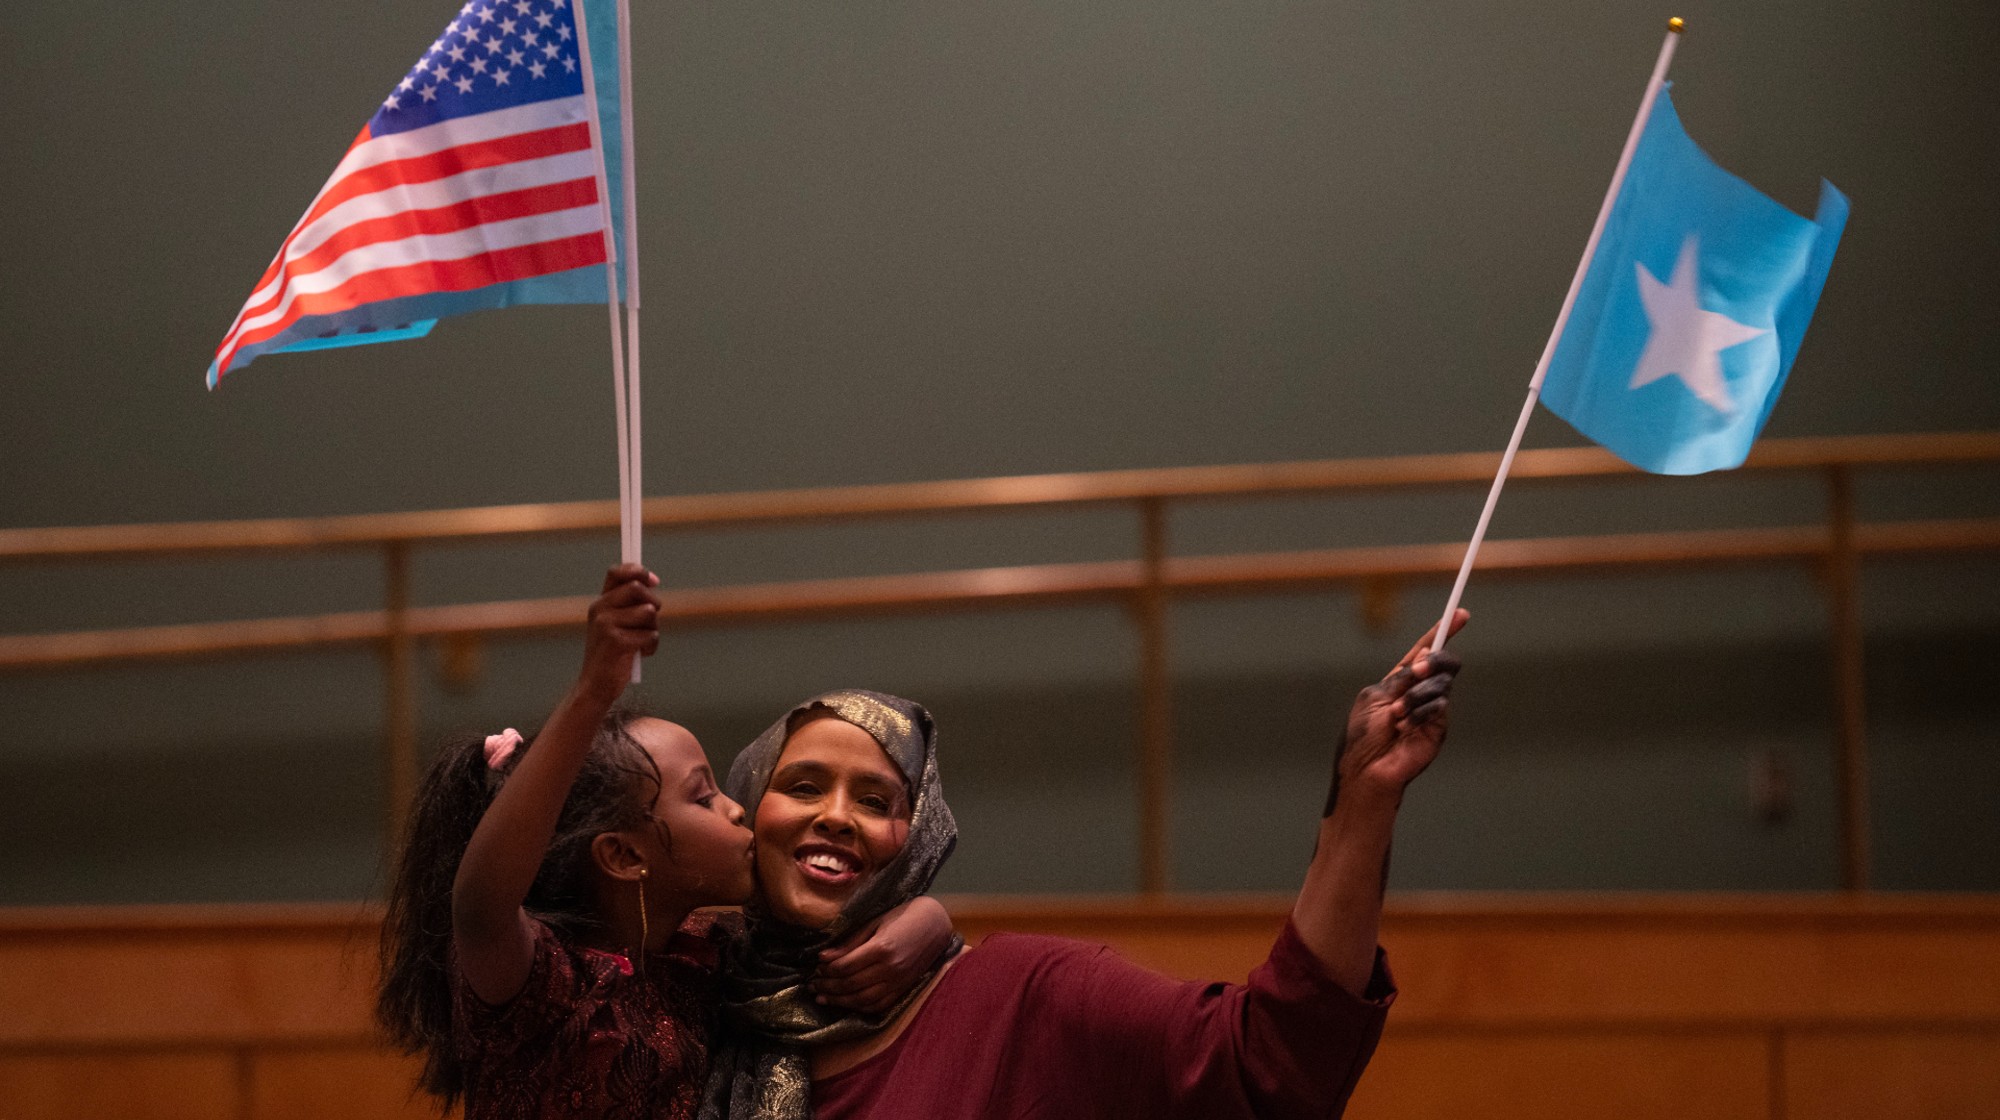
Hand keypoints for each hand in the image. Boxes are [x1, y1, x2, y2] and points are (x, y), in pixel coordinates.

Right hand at [578, 563, 659, 699]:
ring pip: (648, 612)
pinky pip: (651, 635)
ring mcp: (606, 625)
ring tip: (641, 642)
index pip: (617, 572)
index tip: (654, 581)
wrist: (596, 685)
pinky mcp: (617, 642)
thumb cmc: (611, 654)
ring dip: (652, 628)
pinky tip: (639, 655)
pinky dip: (651, 646)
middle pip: (637, 589)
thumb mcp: (615, 624)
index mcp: (600, 603)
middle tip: (651, 620)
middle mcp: (600, 610)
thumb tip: (652, 581)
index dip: (638, 571)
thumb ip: (629, 603)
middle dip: (653, 603)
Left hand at [812, 896, 952, 1013]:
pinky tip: (846, 1003)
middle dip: (828, 987)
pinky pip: (878, 1005)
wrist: (936, 924)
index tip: (815, 968)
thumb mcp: (874, 923)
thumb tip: (823, 958)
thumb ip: (850, 943)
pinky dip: (859, 1008)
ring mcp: (898, 981)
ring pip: (862, 1000)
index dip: (826, 970)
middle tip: (812, 986)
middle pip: (850, 985)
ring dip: (839, 1001)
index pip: (845, 967)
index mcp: (881, 947)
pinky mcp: (903, 989)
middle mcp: (890, 968)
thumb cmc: (903, 917)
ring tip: (822, 998)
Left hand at [1332, 609, 1465, 806]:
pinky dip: (1420, 712)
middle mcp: (1419, 692)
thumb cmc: (1362, 736)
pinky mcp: (1439, 727)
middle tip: (1418, 669)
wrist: (1366, 769)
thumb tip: (1425, 655)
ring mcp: (1432, 710)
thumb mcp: (1376, 696)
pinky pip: (1440, 706)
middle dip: (1434, 660)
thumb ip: (1402, 677)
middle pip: (1443, 663)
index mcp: (1399, 681)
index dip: (1442, 631)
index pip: (1424, 651)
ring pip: (1441, 683)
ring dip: (1415, 696)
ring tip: (1397, 716)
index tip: (1461, 613)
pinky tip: (1405, 728)